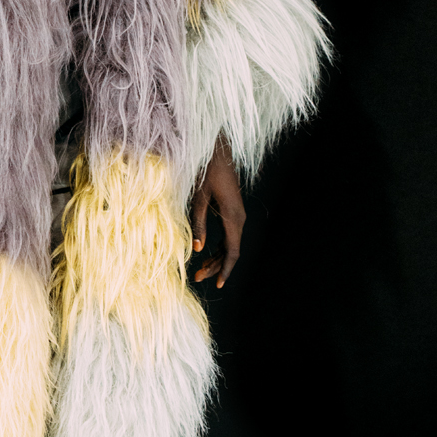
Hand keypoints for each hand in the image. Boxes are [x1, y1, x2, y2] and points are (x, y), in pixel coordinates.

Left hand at [191, 135, 244, 289]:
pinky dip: (218, 246)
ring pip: (230, 244)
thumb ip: (199, 224)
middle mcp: (239, 218)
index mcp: (233, 217)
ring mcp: (237, 215)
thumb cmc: (206, 172)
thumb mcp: (199, 199)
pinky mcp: (232, 211)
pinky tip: (206, 252)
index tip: (218, 284)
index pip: (232, 252)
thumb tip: (197, 249)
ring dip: (216, 257)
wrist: (217, 152)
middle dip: (216, 266)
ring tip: (200, 269)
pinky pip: (228, 235)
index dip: (225, 269)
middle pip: (231, 251)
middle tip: (198, 277)